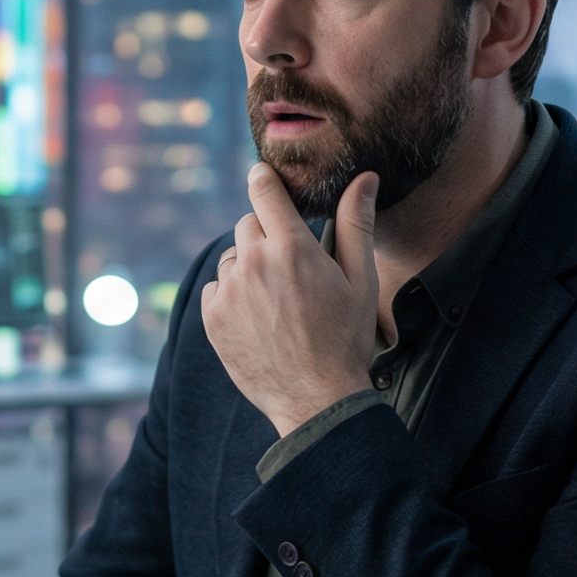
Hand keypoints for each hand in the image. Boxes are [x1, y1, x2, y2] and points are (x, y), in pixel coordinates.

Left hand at [201, 163, 380, 437]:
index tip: (264, 178)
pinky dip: (232, 295)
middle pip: (248, 223)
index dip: (263, 179)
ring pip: (232, 257)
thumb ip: (356, 224)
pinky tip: (258, 318)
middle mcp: (255, 263)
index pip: (264, 190)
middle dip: (266, 235)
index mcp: (292, 248)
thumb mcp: (360, 280)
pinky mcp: (212, 317)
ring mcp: (230, 291)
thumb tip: (363, 177)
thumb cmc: (346, 338)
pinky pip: (216, 288)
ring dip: (248, 266)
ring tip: (277, 300)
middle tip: (290, 268)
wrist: (316, 398)